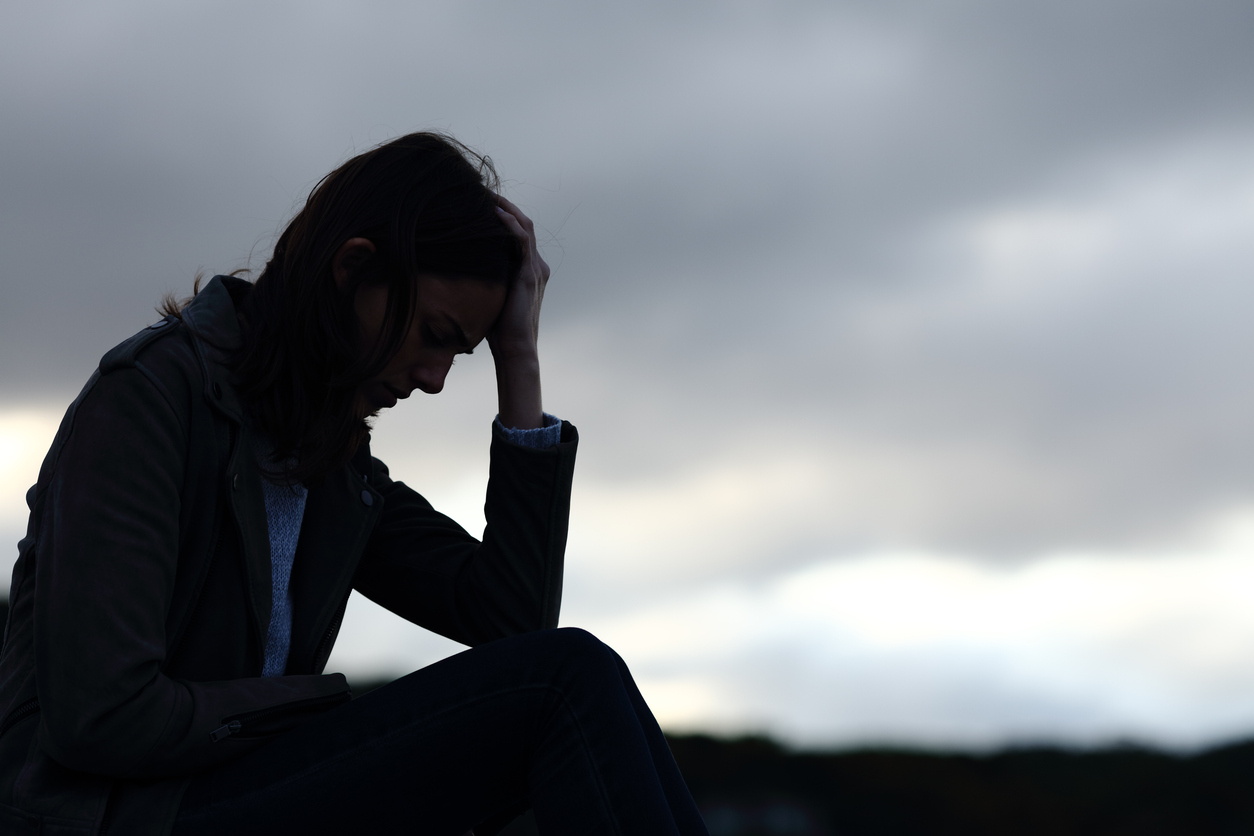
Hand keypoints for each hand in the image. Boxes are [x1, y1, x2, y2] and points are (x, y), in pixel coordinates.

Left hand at [490, 196, 548, 428]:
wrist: (515, 350)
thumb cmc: (499, 331)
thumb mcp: (490, 297)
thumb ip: (482, 281)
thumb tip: (454, 271)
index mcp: (529, 271)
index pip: (518, 234)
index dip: (503, 216)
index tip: (481, 205)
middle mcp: (536, 266)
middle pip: (523, 223)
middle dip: (504, 205)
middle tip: (481, 192)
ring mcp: (535, 269)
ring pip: (524, 226)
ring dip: (506, 208)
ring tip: (486, 195)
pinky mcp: (529, 274)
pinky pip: (522, 240)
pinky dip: (510, 224)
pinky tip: (494, 214)